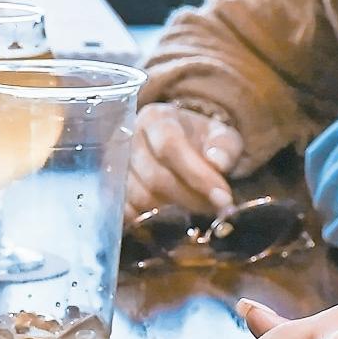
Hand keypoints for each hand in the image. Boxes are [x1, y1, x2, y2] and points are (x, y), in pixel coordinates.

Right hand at [127, 103, 244, 218]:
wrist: (181, 147)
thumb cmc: (201, 141)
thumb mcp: (221, 137)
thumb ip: (225, 146)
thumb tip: (218, 163)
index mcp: (156, 118)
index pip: (169, 145)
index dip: (197, 174)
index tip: (223, 197)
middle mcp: (129, 138)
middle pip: (155, 176)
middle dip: (190, 198)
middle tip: (215, 209)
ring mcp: (116, 165)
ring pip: (141, 197)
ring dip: (173, 211)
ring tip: (198, 210)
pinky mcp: (112, 189)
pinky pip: (128, 211)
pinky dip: (152, 220)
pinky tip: (173, 218)